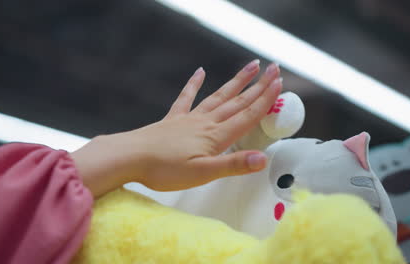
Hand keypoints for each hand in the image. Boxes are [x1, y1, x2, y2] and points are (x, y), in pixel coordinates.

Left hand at [71, 60, 281, 197]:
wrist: (130, 157)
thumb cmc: (164, 169)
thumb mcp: (202, 174)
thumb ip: (233, 165)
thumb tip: (262, 160)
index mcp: (216, 136)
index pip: (247, 115)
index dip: (265, 99)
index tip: (279, 83)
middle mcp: (206, 123)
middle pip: (237, 101)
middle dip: (258, 85)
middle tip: (273, 67)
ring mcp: (189, 119)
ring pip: (218, 96)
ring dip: (235, 82)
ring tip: (249, 66)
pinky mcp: (173, 120)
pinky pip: (186, 98)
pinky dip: (194, 84)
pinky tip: (199, 72)